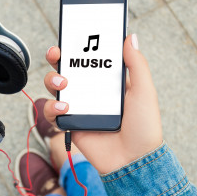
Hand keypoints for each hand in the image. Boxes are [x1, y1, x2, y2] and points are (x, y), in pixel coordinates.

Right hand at [43, 34, 162, 173]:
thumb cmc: (144, 127)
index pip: (90, 57)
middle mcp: (91, 91)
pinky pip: (52, 111)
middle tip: (57, 54)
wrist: (133, 161)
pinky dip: (52, 107)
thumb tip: (131, 37)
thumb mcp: (144, 91)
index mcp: (108, 80)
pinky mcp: (70, 124)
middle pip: (67, 68)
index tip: (72, 34)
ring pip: (55, 86)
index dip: (79, 45)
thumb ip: (137, 64)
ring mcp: (79, 106)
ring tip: (63, 84)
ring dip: (52, 79)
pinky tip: (64, 108)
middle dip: (57, 57)